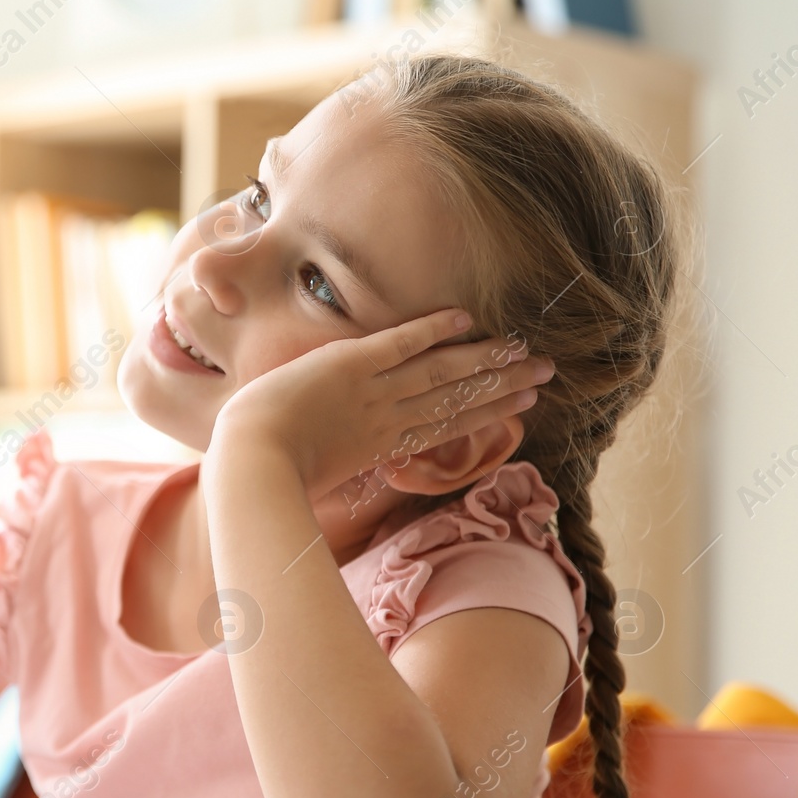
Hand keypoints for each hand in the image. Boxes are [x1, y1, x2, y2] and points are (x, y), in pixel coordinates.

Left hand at [209, 308, 552, 498]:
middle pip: (456, 398)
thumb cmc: (273, 475)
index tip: (524, 405)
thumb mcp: (323, 479)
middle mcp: (387, 419)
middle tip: (545, 374)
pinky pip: (399, 343)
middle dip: (503, 386)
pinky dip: (431, 330)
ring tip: (522, 350)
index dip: (488, 413)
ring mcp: (371, 392)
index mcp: (382, 448)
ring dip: (483, 359)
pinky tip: (463, 318)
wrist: (251, 462)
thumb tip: (366, 467)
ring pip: (440, 371)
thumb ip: (349, 467)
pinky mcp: (348, 365)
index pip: (446, 426)